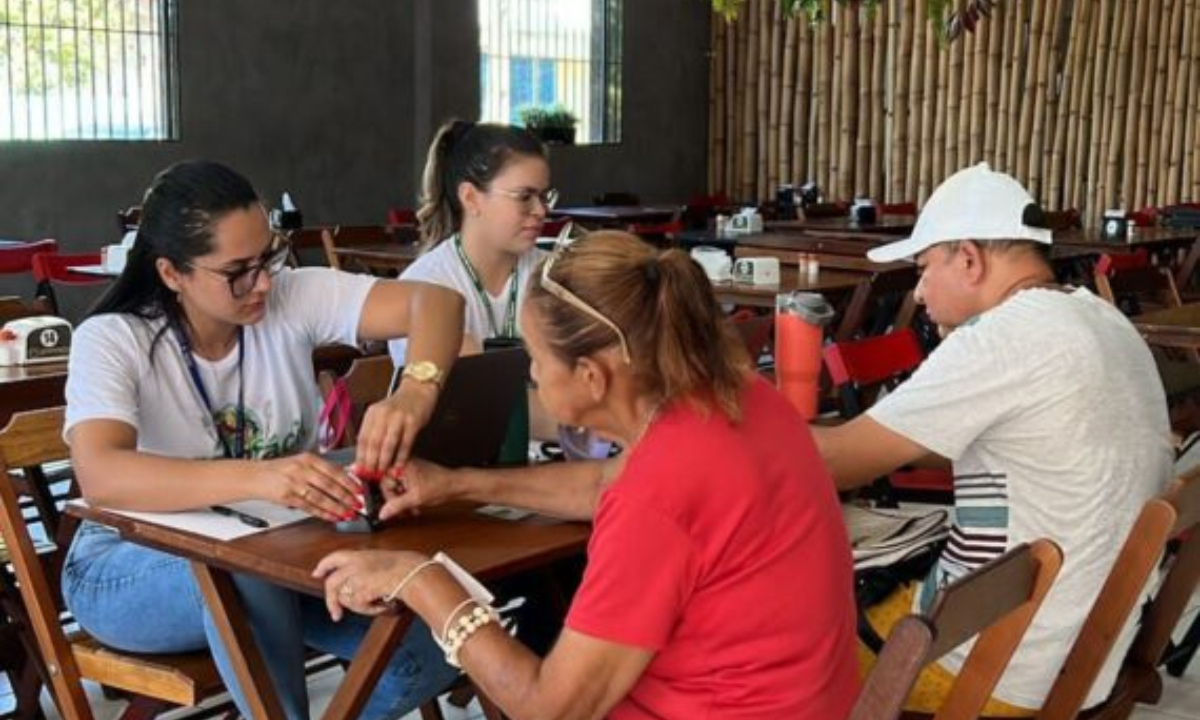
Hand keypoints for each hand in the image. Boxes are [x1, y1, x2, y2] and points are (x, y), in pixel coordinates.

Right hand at [254, 452, 361, 522]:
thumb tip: (346, 480)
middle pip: (328, 485)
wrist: (255, 476)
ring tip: (348, 514)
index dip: (349, 482)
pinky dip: (322, 513)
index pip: (333, 470)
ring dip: (336, 507)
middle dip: (346, 497)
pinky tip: (332, 517)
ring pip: (320, 498)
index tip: (360, 490)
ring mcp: (293, 483)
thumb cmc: (282, 470)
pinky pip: (308, 507)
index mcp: (308, 459)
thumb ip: (322, 470)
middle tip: (358, 505)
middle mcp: (301, 469)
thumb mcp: (302, 463)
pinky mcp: (286, 497)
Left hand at [313, 549, 428, 620]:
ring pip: (345, 598)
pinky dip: (369, 610)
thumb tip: (352, 582)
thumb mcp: (379, 559)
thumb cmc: (403, 565)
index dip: (323, 566)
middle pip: (331, 584)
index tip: (317, 574)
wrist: (412, 572)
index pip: (333, 557)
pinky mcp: (362, 590)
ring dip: (358, 607)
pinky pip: (359, 606)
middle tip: (336, 614)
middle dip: (331, 602)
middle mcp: (354, 565)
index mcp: (358, 555)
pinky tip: (380, 606)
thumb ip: (363, 566)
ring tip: (373, 605)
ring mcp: (357, 578)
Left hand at [355, 380, 438, 476]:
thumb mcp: (382, 413)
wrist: (419, 390)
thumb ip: (374, 431)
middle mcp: (383, 414)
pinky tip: (399, 465)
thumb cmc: (400, 405)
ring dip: (384, 461)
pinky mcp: (413, 421)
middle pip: (373, 442)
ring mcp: (398, 417)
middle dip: (371, 461)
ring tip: (383, 472)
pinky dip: (401, 456)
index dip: (360, 456)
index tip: (360, 469)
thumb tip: (365, 455)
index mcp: (372, 413)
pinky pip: (405, 443)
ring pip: (387, 444)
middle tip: (370, 474)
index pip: (362, 438)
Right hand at [378, 459, 456, 519]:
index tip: (390, 507)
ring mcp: (408, 470)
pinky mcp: (413, 476)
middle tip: (402, 511)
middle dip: (396, 501)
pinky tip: (414, 506)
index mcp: (402, 465)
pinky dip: (407, 498)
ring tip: (411, 510)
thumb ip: (396, 506)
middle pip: (389, 486)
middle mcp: (404, 464)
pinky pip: (403, 488)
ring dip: (402, 502)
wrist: (456, 486)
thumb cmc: (441, 486)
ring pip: (396, 489)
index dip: (387, 496)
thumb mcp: (415, 499)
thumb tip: (382, 513)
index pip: (382, 481)